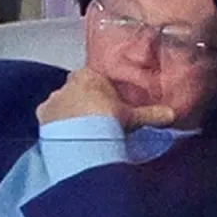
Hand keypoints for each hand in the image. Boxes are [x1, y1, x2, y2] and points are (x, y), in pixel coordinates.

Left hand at [36, 68, 175, 129]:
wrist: (83, 138)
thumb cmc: (109, 119)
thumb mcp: (133, 117)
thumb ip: (152, 114)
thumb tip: (172, 114)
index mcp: (89, 77)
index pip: (93, 79)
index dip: (100, 92)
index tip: (107, 106)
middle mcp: (68, 85)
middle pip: (75, 91)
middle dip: (83, 103)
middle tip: (95, 121)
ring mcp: (53, 101)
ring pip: (61, 105)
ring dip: (68, 116)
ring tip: (81, 134)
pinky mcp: (43, 118)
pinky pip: (50, 120)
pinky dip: (57, 128)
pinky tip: (67, 139)